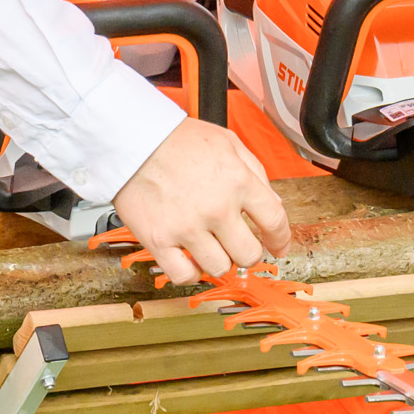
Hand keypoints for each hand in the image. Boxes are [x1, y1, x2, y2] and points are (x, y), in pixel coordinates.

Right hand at [110, 117, 291, 283]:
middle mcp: (216, 208)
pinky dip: (190, 273)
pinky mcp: (158, 240)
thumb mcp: (228, 142)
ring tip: (211, 248)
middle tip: (239, 246)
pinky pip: (184, 275)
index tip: (278, 246)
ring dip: (219, 261)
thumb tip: (273, 202)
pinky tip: (190, 259)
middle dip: (249, 253)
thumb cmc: (177, 138)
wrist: (133, 139)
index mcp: (238, 181)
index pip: (274, 221)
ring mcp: (187, 227)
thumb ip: (255, 172)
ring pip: (219, 268)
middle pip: (249, 254)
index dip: (281, 239)